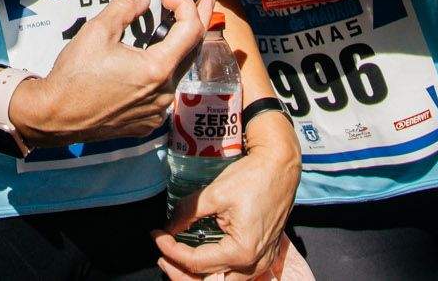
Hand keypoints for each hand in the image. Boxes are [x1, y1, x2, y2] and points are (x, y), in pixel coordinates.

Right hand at [12, 0, 204, 145]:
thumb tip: (143, 0)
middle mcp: (164, 93)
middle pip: (192, 51)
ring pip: (176, 73)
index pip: (190, 30)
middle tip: (204, 2)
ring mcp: (157, 111)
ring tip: (171, 31)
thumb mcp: (97, 30)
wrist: (57, 115)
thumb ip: (124, 8)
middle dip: (196, 22)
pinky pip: (162, 94)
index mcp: (157, 68)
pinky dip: (160, 74)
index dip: (184, 5)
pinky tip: (146, 65)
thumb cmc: (75, 74)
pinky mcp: (146, 122)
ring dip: (176, 49)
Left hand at [154, 136, 300, 278]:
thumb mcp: (215, 193)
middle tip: (162, 254)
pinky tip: (200, 258)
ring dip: (198, 275)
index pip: (197, 262)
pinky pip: (237, 274)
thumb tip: (169, 226)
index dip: (171, 250)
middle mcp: (254, 263)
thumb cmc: (253, 177)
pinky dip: (216, 270)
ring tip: (177, 259)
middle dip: (181, 271)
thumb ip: (188, 212)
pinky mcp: (264, 254)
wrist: (281, 167)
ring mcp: (262, 261)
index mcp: (242, 251)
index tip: (156, 235)